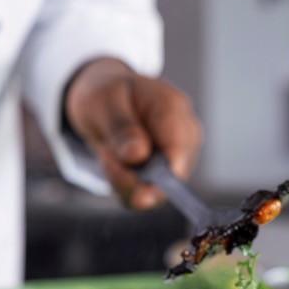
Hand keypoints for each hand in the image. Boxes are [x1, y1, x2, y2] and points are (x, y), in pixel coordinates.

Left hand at [63, 58, 200, 209]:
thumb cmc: (107, 92)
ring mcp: (177, 155)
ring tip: (106, 150)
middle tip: (104, 154)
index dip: (162, 178)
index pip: (179, 150)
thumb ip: (121, 127)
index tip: (137, 196)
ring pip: (155, 190)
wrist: (104, 97)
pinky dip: (122, 184)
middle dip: (130, 177)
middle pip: (171, 177)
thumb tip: (138, 156)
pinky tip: (112, 160)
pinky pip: (143, 194)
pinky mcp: (164, 174)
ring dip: (122, 179)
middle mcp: (184, 134)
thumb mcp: (104, 101)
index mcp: (173, 108)